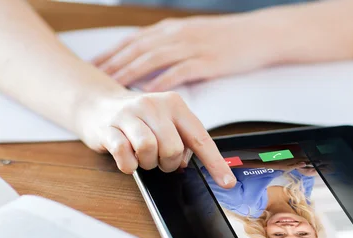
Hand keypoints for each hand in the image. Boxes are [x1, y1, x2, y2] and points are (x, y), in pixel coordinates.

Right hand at [78, 89, 235, 187]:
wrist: (98, 104)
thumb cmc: (140, 119)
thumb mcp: (166, 122)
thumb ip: (182, 140)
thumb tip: (185, 164)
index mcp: (175, 104)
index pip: (200, 138)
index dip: (215, 163)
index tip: (227, 182)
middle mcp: (153, 105)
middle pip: (173, 148)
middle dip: (168, 163)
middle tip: (159, 159)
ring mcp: (128, 114)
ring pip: (149, 149)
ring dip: (148, 163)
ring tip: (143, 157)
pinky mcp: (108, 127)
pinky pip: (124, 154)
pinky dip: (129, 165)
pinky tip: (128, 158)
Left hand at [93, 14, 283, 90]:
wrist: (259, 34)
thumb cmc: (228, 39)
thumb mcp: (193, 36)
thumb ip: (171, 46)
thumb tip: (150, 63)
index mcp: (171, 30)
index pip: (133, 41)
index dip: (112, 53)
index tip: (93, 66)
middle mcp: (177, 35)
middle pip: (137, 49)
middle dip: (113, 64)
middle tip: (93, 80)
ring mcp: (191, 47)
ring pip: (152, 59)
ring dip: (130, 73)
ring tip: (113, 88)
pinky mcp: (207, 61)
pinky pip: (179, 72)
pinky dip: (161, 82)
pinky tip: (148, 94)